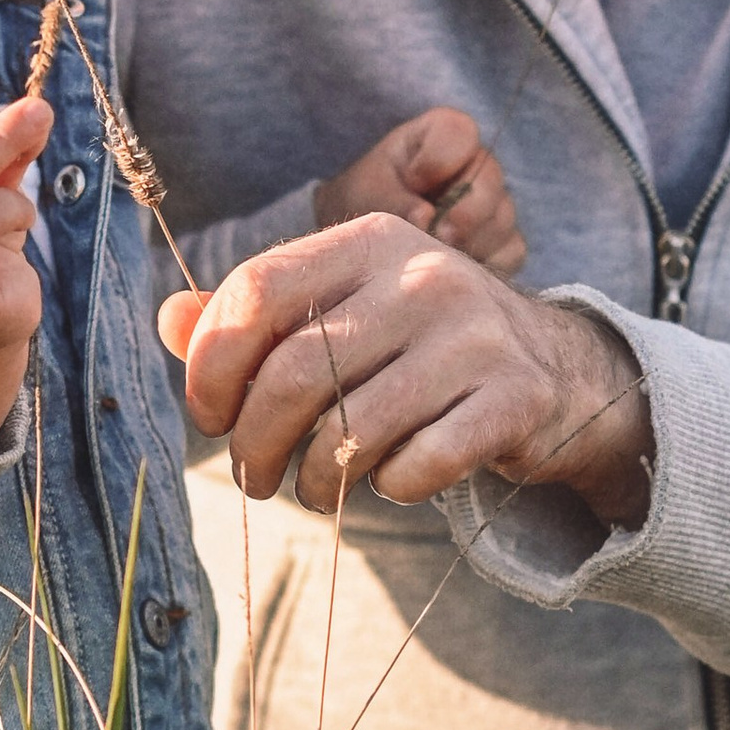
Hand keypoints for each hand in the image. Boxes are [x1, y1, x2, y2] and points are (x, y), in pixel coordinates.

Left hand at [160, 216, 650, 522]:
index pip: (255, 293)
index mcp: (367, 241)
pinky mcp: (514, 398)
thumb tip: (171, 319)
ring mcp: (475, 335)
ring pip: (350, 431)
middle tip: (253, 478)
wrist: (558, 370)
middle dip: (254, 444)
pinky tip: (393, 479)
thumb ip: (257, 317)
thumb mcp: (344, 310)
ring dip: (314, 481)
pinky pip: (418, 467)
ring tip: (314, 489)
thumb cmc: (419, 346)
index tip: (211, 417)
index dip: (210, 367)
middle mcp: (422, 276)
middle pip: (293, 374)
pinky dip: (391, 488)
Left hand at [315, 109, 524, 277]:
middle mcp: (474, 165)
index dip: (440, 159)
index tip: (412, 182)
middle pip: (491, 177)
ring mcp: (493, 203)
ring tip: (437, 256)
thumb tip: (426, 219)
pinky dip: (488, 264)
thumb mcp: (366, 193)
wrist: (368, 240)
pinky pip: (512, 251)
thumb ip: (393, 201)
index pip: (460, 131)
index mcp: (440, 137)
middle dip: (465, 210)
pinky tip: (457, 272)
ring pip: (503, 217)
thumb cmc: (365, 200)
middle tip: (438, 235)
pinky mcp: (502, 241)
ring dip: (472, 241)